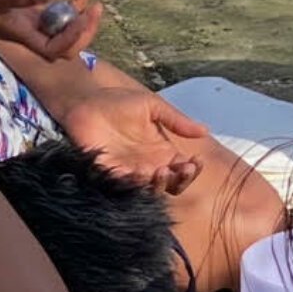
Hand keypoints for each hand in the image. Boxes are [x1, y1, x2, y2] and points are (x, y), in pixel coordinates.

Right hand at [0, 0, 101, 61]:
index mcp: (23, 35)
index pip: (56, 49)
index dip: (73, 38)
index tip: (81, 15)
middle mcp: (29, 30)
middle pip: (66, 39)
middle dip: (84, 25)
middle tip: (96, 6)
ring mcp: (28, 18)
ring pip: (62, 16)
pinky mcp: (24, 5)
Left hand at [61, 88, 209, 194]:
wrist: (86, 101)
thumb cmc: (119, 102)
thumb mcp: (152, 106)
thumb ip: (176, 120)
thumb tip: (206, 130)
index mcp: (161, 150)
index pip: (183, 168)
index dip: (193, 169)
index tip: (196, 161)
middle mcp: (149, 164)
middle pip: (172, 184)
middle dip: (181, 180)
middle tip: (182, 168)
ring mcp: (130, 170)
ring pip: (151, 190)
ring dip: (160, 184)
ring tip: (161, 170)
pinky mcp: (110, 172)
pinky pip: (124, 185)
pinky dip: (134, 183)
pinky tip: (140, 173)